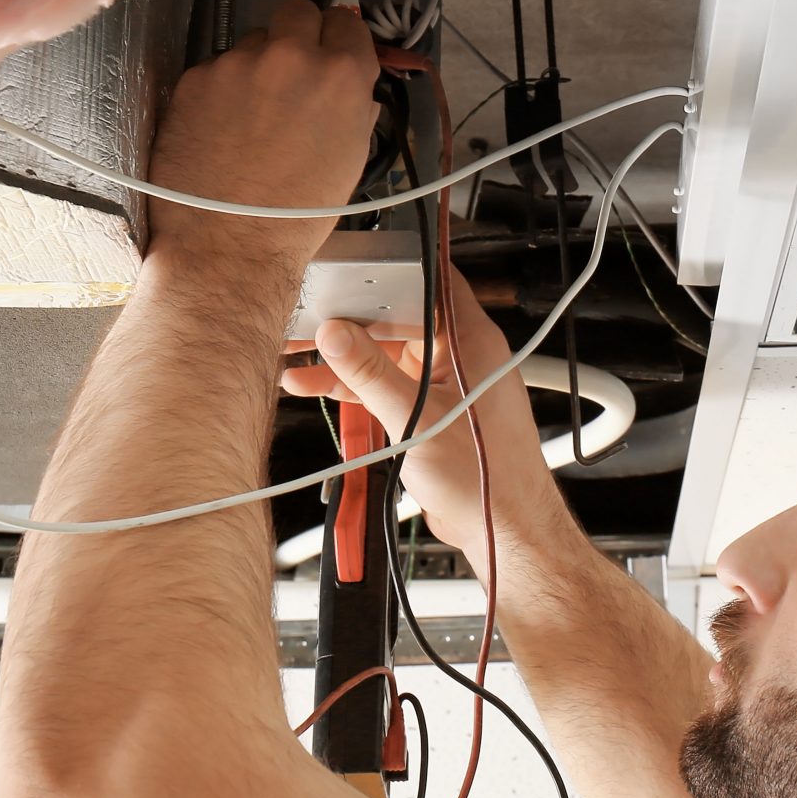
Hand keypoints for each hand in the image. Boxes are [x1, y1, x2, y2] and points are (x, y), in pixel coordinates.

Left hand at [144, 0, 381, 280]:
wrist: (230, 245)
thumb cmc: (295, 216)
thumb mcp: (350, 158)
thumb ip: (352, 107)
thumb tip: (349, 86)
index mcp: (341, 77)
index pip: (346, 21)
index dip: (337, 37)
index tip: (330, 49)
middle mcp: (291, 57)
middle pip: (297, 11)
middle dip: (296, 34)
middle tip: (290, 70)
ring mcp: (238, 64)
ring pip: (252, 42)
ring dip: (255, 66)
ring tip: (249, 116)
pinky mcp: (196, 78)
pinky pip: (216, 69)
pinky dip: (220, 91)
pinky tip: (220, 129)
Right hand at [278, 269, 568, 564]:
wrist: (502, 531)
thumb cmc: (486, 479)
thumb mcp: (415, 419)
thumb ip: (370, 373)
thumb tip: (335, 335)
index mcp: (471, 341)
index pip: (431, 280)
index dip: (388, 268)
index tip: (345, 267)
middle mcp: (460, 354)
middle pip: (397, 316)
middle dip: (348, 318)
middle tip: (304, 317)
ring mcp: (443, 381)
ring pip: (385, 351)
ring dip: (343, 355)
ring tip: (294, 353)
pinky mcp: (429, 408)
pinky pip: (386, 383)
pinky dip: (353, 383)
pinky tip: (313, 383)